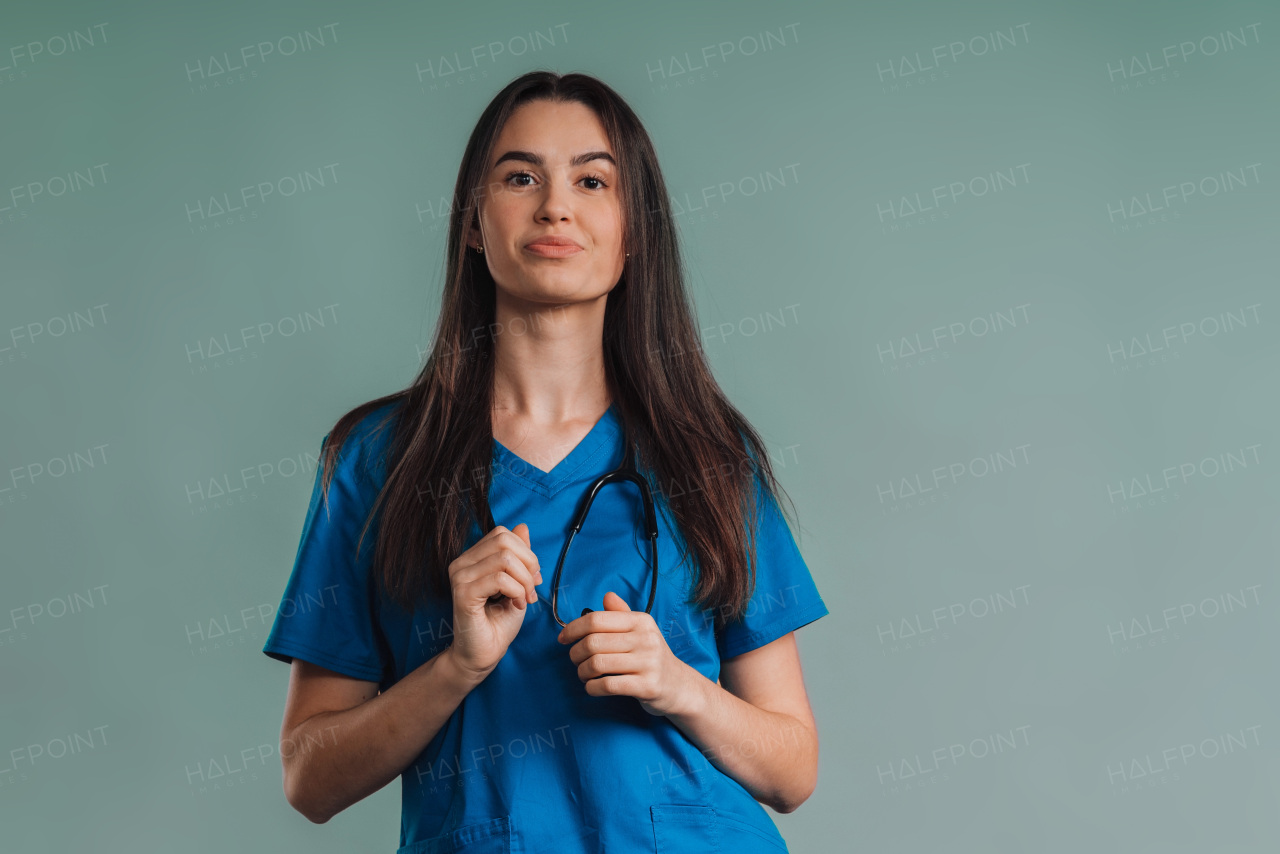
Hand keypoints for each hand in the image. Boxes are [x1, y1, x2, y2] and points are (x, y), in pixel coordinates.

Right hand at [447, 523, 542, 679]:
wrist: (484, 654)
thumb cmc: (499, 621)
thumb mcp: (517, 583)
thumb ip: (519, 556)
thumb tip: (522, 527)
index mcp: (472, 558)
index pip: (503, 534)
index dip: (526, 553)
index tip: (533, 578)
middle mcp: (461, 564)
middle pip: (504, 541)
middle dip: (528, 564)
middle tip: (532, 589)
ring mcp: (459, 577)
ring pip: (505, 560)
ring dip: (525, 581)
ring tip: (525, 600)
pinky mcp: (463, 594)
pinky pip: (500, 580)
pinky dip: (517, 592)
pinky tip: (516, 606)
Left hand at [557, 591, 694, 716]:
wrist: (678, 686)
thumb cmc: (650, 657)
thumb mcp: (640, 631)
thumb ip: (622, 614)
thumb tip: (607, 596)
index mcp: (641, 621)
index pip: (596, 620)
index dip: (573, 629)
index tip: (562, 639)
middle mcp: (646, 639)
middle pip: (593, 643)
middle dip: (575, 654)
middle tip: (575, 661)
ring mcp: (648, 663)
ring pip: (597, 664)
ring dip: (582, 672)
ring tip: (584, 675)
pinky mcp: (647, 686)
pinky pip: (607, 685)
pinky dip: (592, 688)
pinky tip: (592, 687)